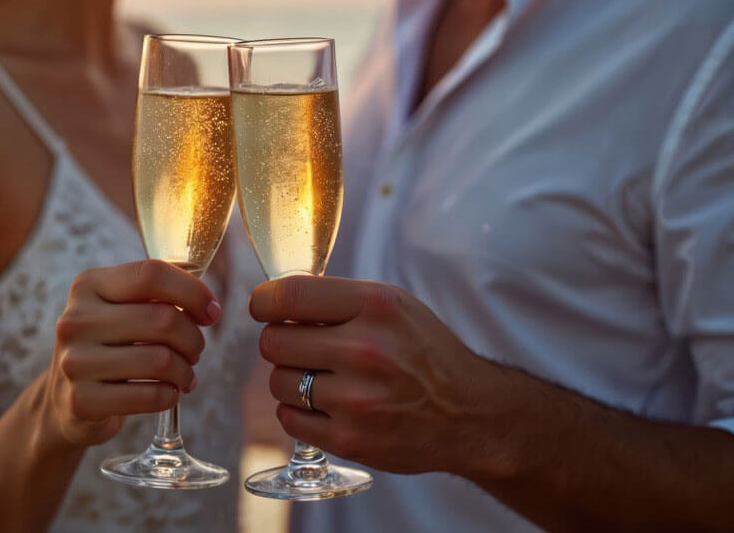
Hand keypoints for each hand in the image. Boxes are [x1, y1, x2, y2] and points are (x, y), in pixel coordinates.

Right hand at [42, 260, 221, 447]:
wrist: (64, 400)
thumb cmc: (109, 346)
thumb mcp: (120, 308)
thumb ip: (156, 295)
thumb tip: (207, 306)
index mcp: (88, 285)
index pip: (152, 274)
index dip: (193, 292)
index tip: (211, 312)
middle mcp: (76, 319)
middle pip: (163, 319)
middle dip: (194, 339)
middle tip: (195, 351)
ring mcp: (75, 361)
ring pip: (161, 360)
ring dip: (185, 371)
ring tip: (184, 376)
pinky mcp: (82, 401)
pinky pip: (150, 396)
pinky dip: (170, 395)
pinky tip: (168, 393)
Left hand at [250, 275, 517, 478]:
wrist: (470, 414)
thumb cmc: (425, 352)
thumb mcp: (393, 306)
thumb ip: (337, 299)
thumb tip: (273, 300)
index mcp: (376, 306)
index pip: (290, 295)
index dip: (264, 301)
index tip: (263, 307)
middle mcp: (365, 351)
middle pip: (274, 341)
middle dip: (280, 342)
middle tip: (302, 348)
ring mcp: (357, 399)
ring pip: (278, 381)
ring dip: (289, 379)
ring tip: (322, 378)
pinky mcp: (350, 439)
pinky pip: (289, 419)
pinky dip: (299, 412)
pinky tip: (326, 405)